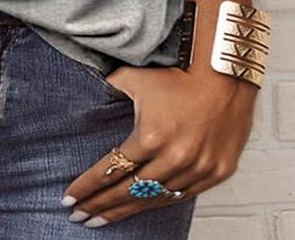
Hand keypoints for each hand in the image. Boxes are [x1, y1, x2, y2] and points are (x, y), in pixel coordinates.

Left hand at [60, 63, 258, 226]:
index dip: (87, 186)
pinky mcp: (216, 173)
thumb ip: (110, 88)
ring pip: (154, 199)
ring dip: (127, 211)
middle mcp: (174, 158)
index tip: (69, 199)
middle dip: (100, 206)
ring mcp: (197, 169)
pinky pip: (182, 196)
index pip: (110, 170)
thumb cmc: (181, 76)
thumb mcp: (135, 78)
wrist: (225, 75)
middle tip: (80, 215)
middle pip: (128, 192)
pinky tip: (142, 207)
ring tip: (104, 218)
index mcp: (150, 137)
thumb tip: (88, 89)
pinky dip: (160, 202)